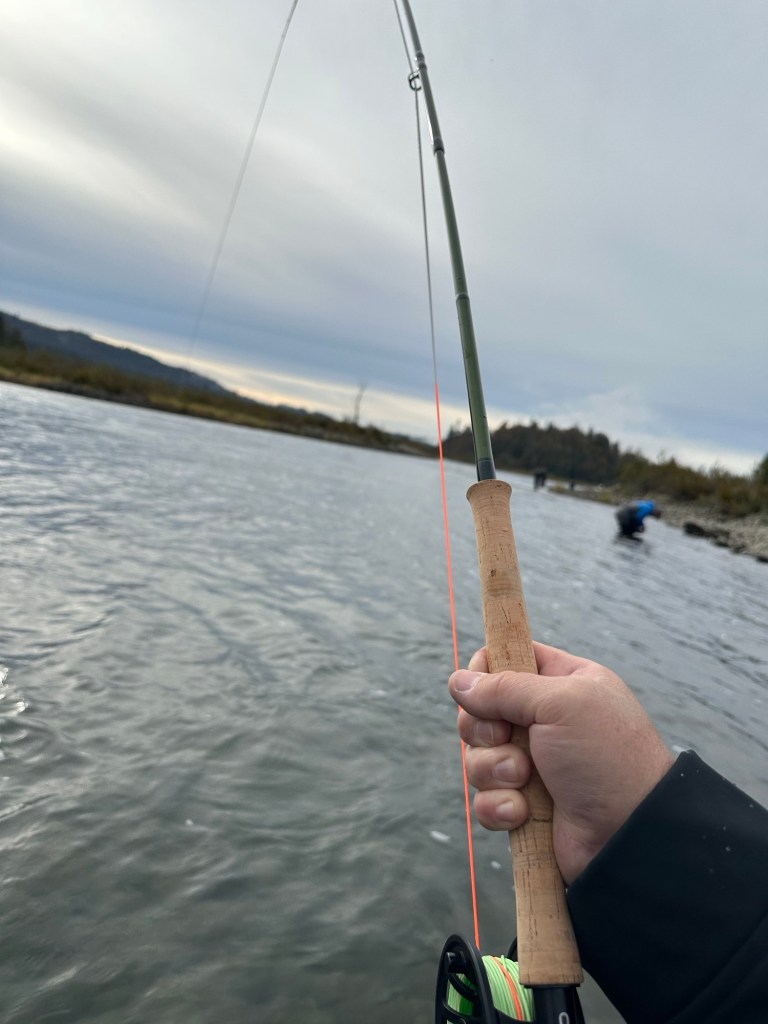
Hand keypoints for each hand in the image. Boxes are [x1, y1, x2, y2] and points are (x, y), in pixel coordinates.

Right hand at [449, 642, 673, 883]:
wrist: (630, 835)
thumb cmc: (607, 758)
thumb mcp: (561, 703)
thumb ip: (506, 687)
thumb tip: (457, 681)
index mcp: (560, 683)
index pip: (504, 659)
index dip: (483, 672)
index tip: (484, 690)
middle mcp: (543, 720)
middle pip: (479, 710)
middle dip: (484, 729)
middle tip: (507, 738)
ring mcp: (531, 764)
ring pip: (477, 756)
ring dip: (494, 770)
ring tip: (525, 780)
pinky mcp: (521, 804)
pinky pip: (484, 799)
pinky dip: (498, 807)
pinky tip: (522, 812)